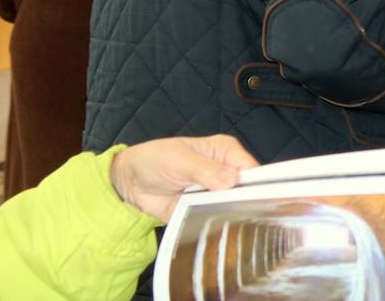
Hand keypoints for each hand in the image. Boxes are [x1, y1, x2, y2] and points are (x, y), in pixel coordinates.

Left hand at [109, 134, 257, 221]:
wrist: (129, 182)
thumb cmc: (155, 159)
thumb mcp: (179, 160)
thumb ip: (205, 170)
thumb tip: (232, 182)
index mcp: (225, 152)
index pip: (250, 168)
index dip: (255, 183)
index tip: (253, 198)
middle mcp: (225, 173)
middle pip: (247, 190)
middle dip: (244, 203)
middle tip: (237, 213)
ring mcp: (215, 194)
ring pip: (234, 208)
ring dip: (229, 217)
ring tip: (224, 223)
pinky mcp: (204, 212)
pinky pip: (215, 222)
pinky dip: (215, 228)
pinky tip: (213, 232)